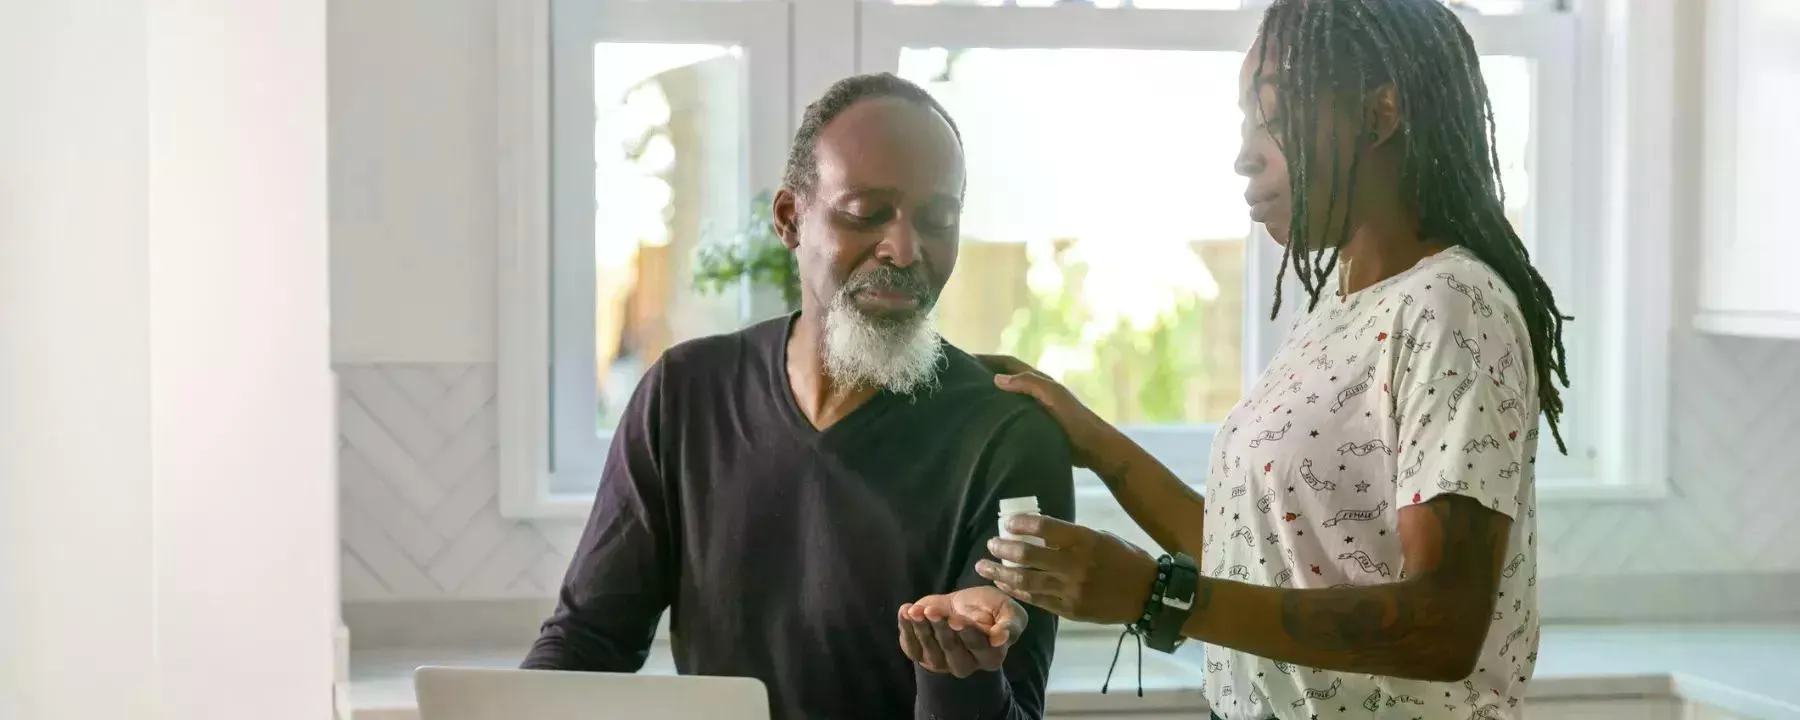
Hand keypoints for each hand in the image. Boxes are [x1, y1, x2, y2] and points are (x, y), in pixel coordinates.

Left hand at [897, 586, 1025, 677]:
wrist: (962, 605)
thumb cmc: (989, 608)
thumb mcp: (1008, 610)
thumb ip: (1010, 624)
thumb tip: (1000, 638)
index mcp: (991, 656)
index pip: (979, 647)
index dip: (967, 633)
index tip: (957, 620)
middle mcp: (966, 664)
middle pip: (952, 649)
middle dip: (941, 628)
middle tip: (933, 611)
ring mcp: (941, 662)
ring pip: (930, 649)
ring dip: (921, 627)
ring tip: (916, 610)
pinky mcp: (921, 654)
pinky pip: (911, 647)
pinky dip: (905, 628)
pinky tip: (906, 611)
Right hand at [975, 354, 1121, 469]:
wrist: (1094, 449)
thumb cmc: (1075, 421)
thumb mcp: (1053, 397)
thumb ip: (1028, 384)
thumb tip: (996, 378)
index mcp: (1039, 380)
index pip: (1008, 364)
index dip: (987, 359)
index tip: (964, 360)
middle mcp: (1036, 392)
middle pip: (1005, 379)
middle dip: (984, 376)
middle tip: (960, 381)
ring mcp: (1035, 409)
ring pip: (1007, 398)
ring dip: (989, 397)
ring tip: (967, 403)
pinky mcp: (1035, 425)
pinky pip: (1010, 416)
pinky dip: (997, 415)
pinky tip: (985, 425)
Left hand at [975, 513, 1160, 625]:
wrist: (1148, 594)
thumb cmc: (1126, 559)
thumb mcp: (1101, 539)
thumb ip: (1071, 538)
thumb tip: (1038, 534)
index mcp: (1085, 541)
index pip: (1044, 528)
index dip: (1021, 524)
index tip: (1007, 523)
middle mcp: (1075, 565)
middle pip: (1028, 556)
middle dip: (1003, 549)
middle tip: (991, 544)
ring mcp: (1071, 590)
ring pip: (1026, 581)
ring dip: (1001, 573)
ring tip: (984, 567)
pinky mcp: (1070, 610)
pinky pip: (1037, 600)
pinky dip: (1018, 591)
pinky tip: (1005, 585)